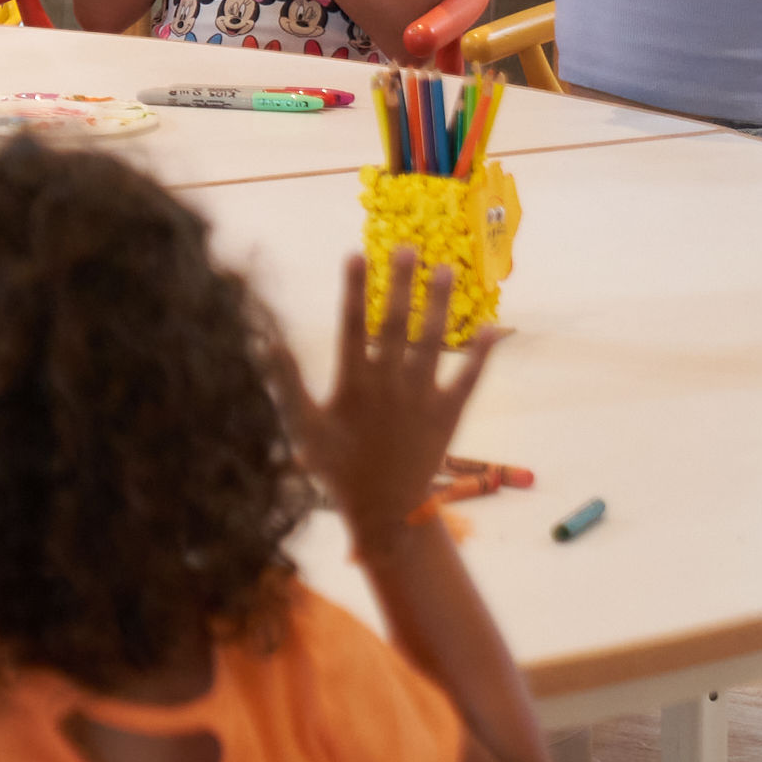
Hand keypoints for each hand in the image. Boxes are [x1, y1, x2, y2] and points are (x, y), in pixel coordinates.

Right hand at [276, 252, 499, 550]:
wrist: (385, 513)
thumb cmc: (338, 468)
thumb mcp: (304, 429)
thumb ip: (287, 384)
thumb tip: (268, 340)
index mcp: (354, 384)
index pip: (351, 325)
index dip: (353, 289)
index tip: (355, 253)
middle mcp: (389, 385)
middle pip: (395, 323)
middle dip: (399, 283)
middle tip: (407, 247)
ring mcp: (421, 399)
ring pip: (432, 342)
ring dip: (438, 304)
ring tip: (445, 269)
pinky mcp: (448, 415)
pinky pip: (467, 379)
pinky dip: (481, 354)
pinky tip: (493, 328)